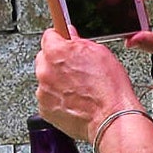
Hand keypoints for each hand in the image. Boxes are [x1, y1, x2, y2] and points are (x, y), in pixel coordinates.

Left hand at [35, 25, 138, 143]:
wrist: (109, 117)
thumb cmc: (107, 88)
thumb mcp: (99, 53)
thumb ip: (79, 41)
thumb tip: (71, 36)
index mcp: (56, 52)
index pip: (49, 35)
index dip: (60, 39)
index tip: (64, 42)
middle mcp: (45, 71)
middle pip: (44, 58)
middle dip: (57, 61)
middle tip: (75, 69)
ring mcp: (43, 92)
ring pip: (46, 80)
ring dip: (57, 81)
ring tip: (78, 88)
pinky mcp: (45, 109)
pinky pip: (48, 98)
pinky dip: (58, 98)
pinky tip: (74, 100)